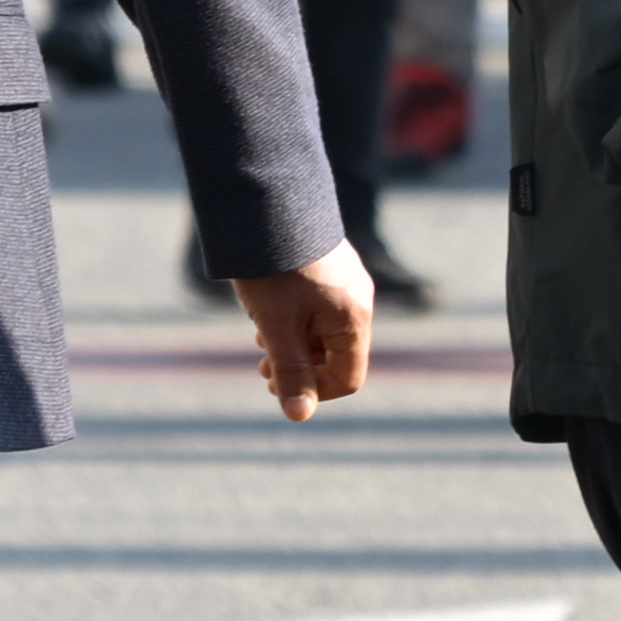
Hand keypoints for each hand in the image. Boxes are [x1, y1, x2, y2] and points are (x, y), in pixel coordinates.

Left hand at [240, 247, 374, 417]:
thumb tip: (300, 416)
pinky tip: (270, 307)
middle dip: (300, 367)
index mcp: (354, 318)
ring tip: (262, 333)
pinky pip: (321, 308)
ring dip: (294, 344)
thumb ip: (291, 372)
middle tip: (262, 366)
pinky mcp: (332, 266)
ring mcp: (347, 281)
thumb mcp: (276, 326)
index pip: (348, 379)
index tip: (276, 384)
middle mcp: (359, 300)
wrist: (266, 203)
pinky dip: (297, 320)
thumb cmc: (273, 269)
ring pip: (326, 332)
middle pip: (337, 356)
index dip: (313, 392)